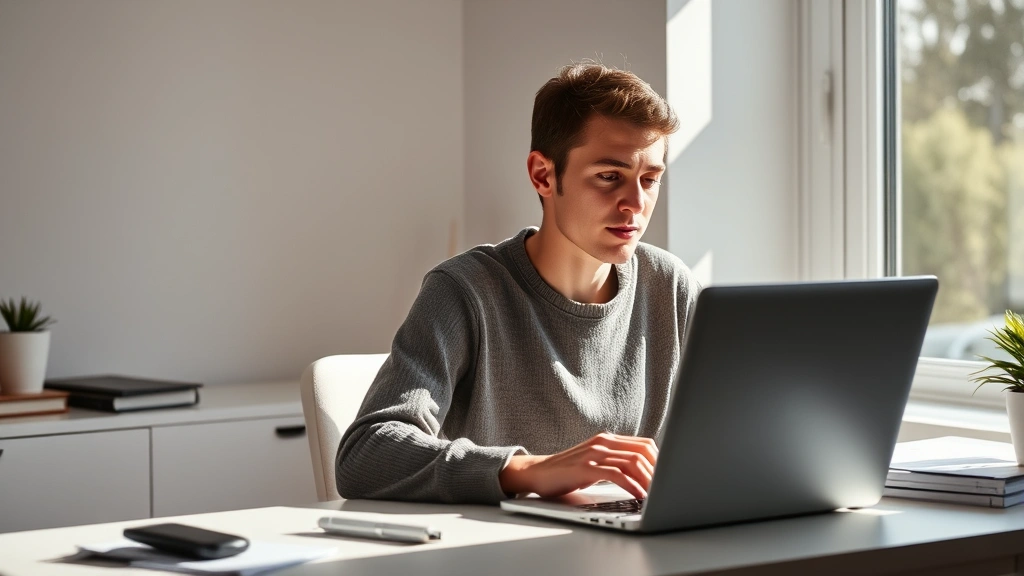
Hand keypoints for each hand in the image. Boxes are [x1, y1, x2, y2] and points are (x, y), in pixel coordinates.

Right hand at [498, 433, 657, 499]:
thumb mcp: (595, 463)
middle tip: (667, 489)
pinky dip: (632, 486)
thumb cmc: (567, 472)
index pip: (644, 445)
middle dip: (658, 472)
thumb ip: (615, 463)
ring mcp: (593, 454)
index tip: (668, 478)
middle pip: (642, 452)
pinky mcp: (585, 468)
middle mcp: (602, 442)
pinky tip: (639, 496)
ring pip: (632, 463)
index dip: (660, 461)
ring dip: (648, 480)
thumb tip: (644, 475)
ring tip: (657, 495)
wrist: (537, 473)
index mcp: (607, 440)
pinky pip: (616, 474)